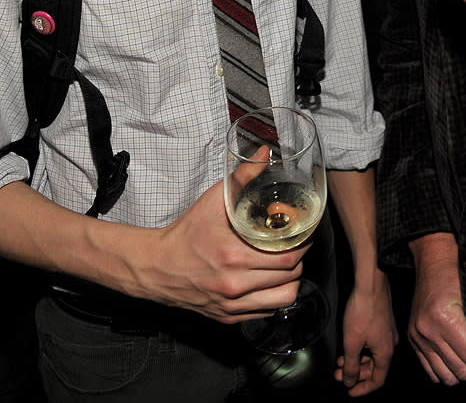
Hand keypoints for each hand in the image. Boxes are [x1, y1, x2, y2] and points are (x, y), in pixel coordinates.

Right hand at [139, 178, 308, 322]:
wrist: (157, 266)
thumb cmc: (185, 233)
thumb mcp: (213, 200)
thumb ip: (243, 176)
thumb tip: (265, 153)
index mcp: (233, 256)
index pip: (288, 257)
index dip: (303, 244)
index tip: (304, 233)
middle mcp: (235, 284)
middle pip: (290, 277)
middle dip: (299, 258)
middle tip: (298, 244)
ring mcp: (232, 304)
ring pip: (283, 299)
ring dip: (291, 280)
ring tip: (286, 264)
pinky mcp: (228, 316)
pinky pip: (265, 310)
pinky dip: (273, 295)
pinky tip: (270, 280)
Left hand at [335, 270, 397, 394]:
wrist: (371, 284)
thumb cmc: (363, 311)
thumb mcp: (352, 343)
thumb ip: (350, 366)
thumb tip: (349, 381)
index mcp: (385, 353)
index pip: (377, 381)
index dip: (363, 389)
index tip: (349, 390)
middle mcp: (389, 344)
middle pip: (374, 368)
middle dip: (355, 373)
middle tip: (338, 374)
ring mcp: (387, 332)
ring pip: (372, 354)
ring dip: (356, 360)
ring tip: (340, 360)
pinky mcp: (382, 322)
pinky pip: (372, 342)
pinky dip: (360, 348)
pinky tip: (348, 345)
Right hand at [408, 234, 465, 384]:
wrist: (433, 259)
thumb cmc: (457, 274)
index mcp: (445, 318)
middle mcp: (427, 330)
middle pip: (458, 370)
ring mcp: (418, 336)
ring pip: (444, 376)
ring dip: (462, 375)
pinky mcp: (413, 338)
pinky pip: (430, 370)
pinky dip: (445, 372)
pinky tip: (457, 363)